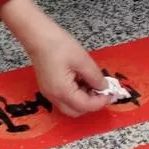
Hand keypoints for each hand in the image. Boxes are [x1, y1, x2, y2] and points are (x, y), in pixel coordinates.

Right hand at [0, 0, 108, 116]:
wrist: (37, 36)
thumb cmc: (58, 45)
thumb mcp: (82, 60)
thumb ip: (95, 77)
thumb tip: (103, 87)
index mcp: (63, 91)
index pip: (86, 106)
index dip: (101, 102)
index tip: (111, 94)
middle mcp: (54, 97)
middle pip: (76, 112)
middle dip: (91, 105)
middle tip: (102, 92)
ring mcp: (48, 93)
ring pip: (69, 107)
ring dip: (83, 100)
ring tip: (92, 85)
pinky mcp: (47, 87)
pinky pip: (63, 99)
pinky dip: (75, 95)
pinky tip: (81, 81)